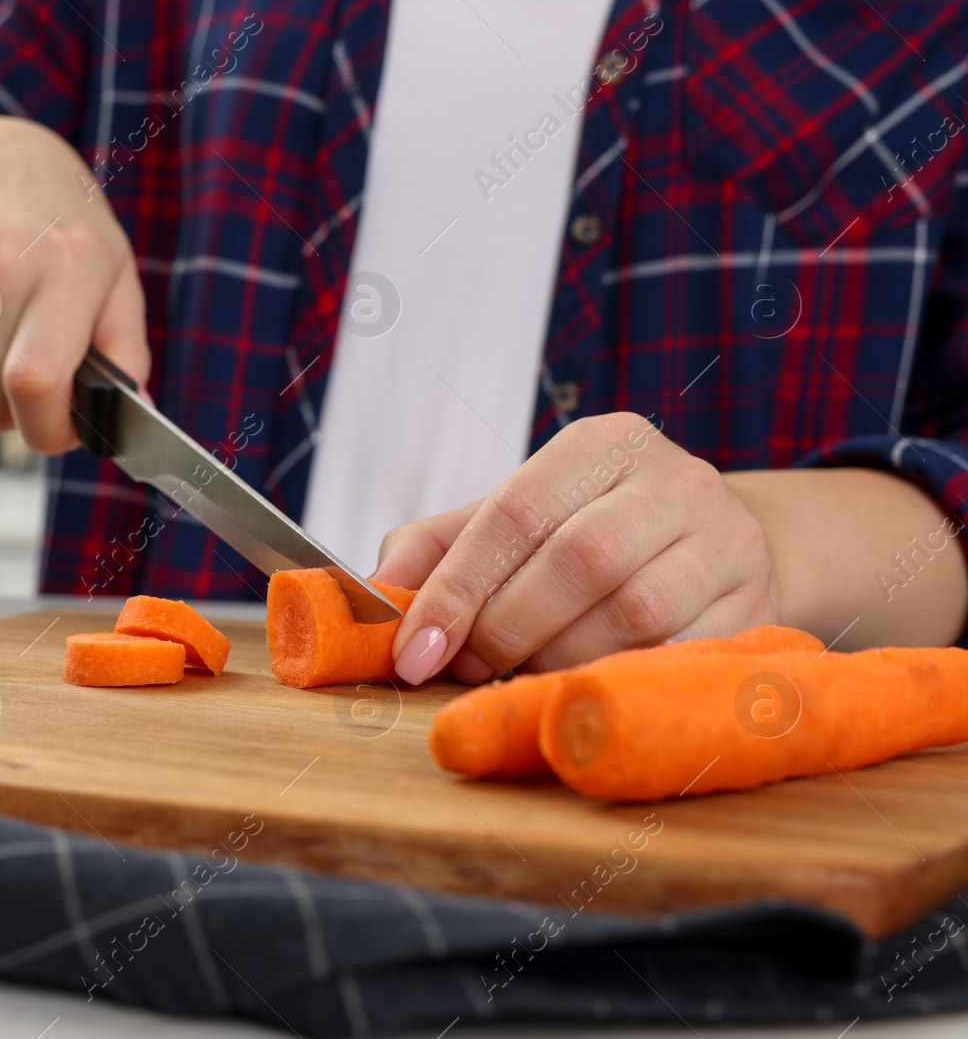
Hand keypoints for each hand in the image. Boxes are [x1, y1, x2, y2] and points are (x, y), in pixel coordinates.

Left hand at [374, 412, 776, 683]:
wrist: (709, 547)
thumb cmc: (586, 533)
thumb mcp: (509, 519)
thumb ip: (434, 549)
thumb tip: (373, 594)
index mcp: (602, 443)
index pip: (517, 511)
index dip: (457, 589)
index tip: (412, 652)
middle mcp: (674, 479)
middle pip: (581, 559)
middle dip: (506, 628)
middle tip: (465, 667)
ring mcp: (727, 542)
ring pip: (635, 616)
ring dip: (557, 660)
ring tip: (519, 673)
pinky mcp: (756, 608)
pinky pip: (677, 658)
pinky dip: (613, 680)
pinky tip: (578, 685)